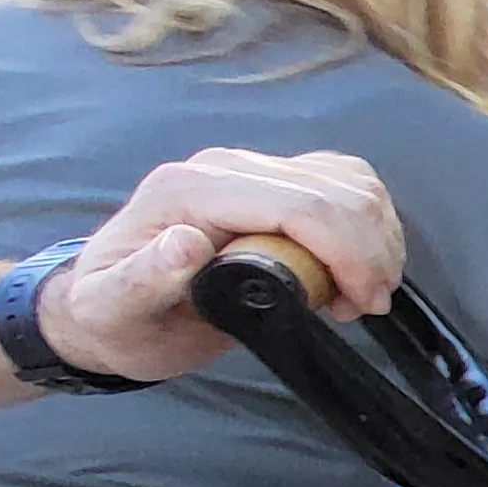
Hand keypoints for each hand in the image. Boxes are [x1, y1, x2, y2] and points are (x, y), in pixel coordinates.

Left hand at [48, 150, 403, 381]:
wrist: (111, 310)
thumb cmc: (114, 318)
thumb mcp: (112, 311)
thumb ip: (143, 278)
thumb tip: (187, 243)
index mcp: (189, 190)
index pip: (300, 204)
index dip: (349, 252)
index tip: (363, 304)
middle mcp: (225, 167)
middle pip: (338, 189)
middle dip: (372, 251)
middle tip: (363, 306)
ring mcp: (253, 169)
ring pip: (353, 182)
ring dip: (377, 240)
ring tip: (356, 295)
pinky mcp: (277, 182)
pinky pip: (347, 184)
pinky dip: (370, 227)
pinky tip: (352, 271)